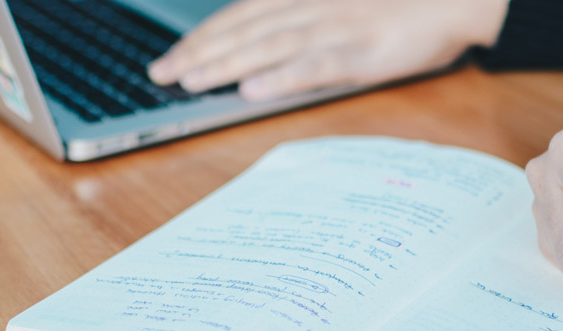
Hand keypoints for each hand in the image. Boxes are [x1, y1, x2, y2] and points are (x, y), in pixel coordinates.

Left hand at [146, 0, 508, 100]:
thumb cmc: (403, 6)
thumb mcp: (344, 5)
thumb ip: (304, 21)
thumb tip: (264, 58)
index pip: (240, 16)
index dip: (203, 36)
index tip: (172, 56)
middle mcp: (312, 7)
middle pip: (243, 31)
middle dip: (199, 53)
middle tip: (160, 74)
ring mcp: (335, 28)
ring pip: (267, 47)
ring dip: (224, 64)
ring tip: (189, 81)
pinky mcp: (360, 52)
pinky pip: (313, 65)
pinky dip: (280, 77)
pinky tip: (251, 90)